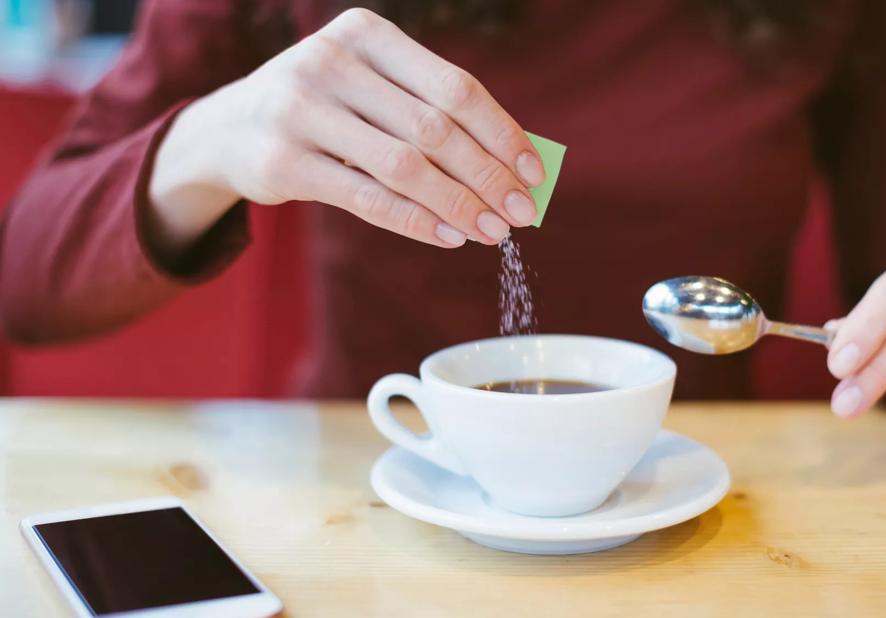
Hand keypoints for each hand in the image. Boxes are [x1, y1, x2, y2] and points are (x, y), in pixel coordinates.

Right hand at [150, 8, 544, 256]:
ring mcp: (300, 110)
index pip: (455, 87)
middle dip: (487, 176)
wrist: (228, 128)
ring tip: (491, 232)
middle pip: (435, 129)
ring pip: (404, 167)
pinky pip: (367, 199)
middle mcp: (330, 62)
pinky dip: (416, 222)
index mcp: (366, 34)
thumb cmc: (326, 108)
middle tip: (521, 214)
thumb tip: (512, 166)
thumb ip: (429, 111)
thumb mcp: (370, 87)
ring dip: (458, 205)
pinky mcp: (282, 162)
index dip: (502, 133)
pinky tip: (449, 237)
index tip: (533, 173)